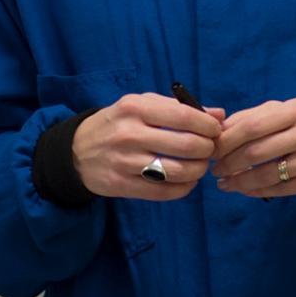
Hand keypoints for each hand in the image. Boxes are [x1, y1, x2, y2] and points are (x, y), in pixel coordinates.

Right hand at [71, 93, 223, 200]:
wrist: (76, 151)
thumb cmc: (117, 122)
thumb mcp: (141, 104)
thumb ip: (178, 107)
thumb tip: (219, 114)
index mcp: (135, 107)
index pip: (183, 116)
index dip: (208, 125)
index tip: (215, 130)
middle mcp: (129, 134)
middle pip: (185, 145)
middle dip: (207, 149)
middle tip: (210, 149)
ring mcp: (125, 162)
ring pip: (177, 171)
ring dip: (198, 170)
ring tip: (200, 165)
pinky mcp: (123, 186)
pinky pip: (164, 192)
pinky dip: (184, 188)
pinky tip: (187, 181)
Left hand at [212, 98, 295, 197]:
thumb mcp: (284, 112)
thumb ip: (252, 117)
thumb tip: (218, 130)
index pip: (251, 126)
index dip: (226, 141)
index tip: (210, 150)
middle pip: (256, 151)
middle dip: (229, 163)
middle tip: (215, 170)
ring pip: (267, 174)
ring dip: (240, 181)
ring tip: (225, 184)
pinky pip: (282, 189)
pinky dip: (258, 191)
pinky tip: (245, 190)